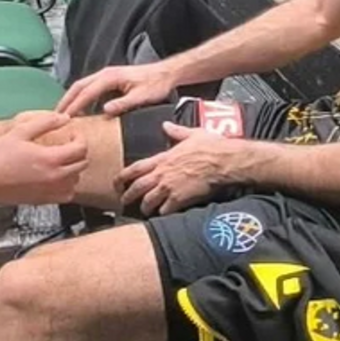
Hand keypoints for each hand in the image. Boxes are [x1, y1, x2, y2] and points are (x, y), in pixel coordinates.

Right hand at [0, 112, 87, 205]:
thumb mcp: (20, 132)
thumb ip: (45, 123)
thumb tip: (64, 118)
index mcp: (51, 159)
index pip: (81, 148)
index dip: (80, 138)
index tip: (72, 134)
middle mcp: (55, 177)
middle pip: (83, 163)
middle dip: (79, 151)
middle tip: (68, 145)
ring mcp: (51, 191)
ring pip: (77, 179)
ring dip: (74, 168)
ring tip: (62, 160)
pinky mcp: (45, 201)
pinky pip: (68, 194)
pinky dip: (68, 185)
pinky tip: (57, 177)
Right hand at [56, 61, 179, 116]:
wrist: (166, 74)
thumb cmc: (156, 84)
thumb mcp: (141, 97)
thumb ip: (123, 104)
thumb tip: (105, 111)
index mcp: (110, 77)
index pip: (86, 92)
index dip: (74, 105)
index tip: (65, 117)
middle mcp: (105, 74)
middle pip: (78, 86)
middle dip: (66, 100)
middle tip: (56, 115)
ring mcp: (107, 75)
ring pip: (82, 86)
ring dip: (72, 98)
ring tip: (64, 113)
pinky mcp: (110, 79)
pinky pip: (90, 87)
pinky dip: (81, 97)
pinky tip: (81, 108)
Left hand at [117, 122, 244, 215]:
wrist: (223, 160)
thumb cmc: (211, 146)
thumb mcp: (192, 134)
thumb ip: (176, 131)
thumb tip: (166, 125)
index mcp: (163, 158)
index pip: (136, 168)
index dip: (123, 176)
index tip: (116, 182)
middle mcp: (162, 173)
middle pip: (137, 188)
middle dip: (128, 196)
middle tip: (123, 202)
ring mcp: (169, 187)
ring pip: (148, 201)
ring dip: (145, 207)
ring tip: (144, 211)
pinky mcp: (180, 199)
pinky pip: (165, 210)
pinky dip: (162, 214)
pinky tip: (163, 215)